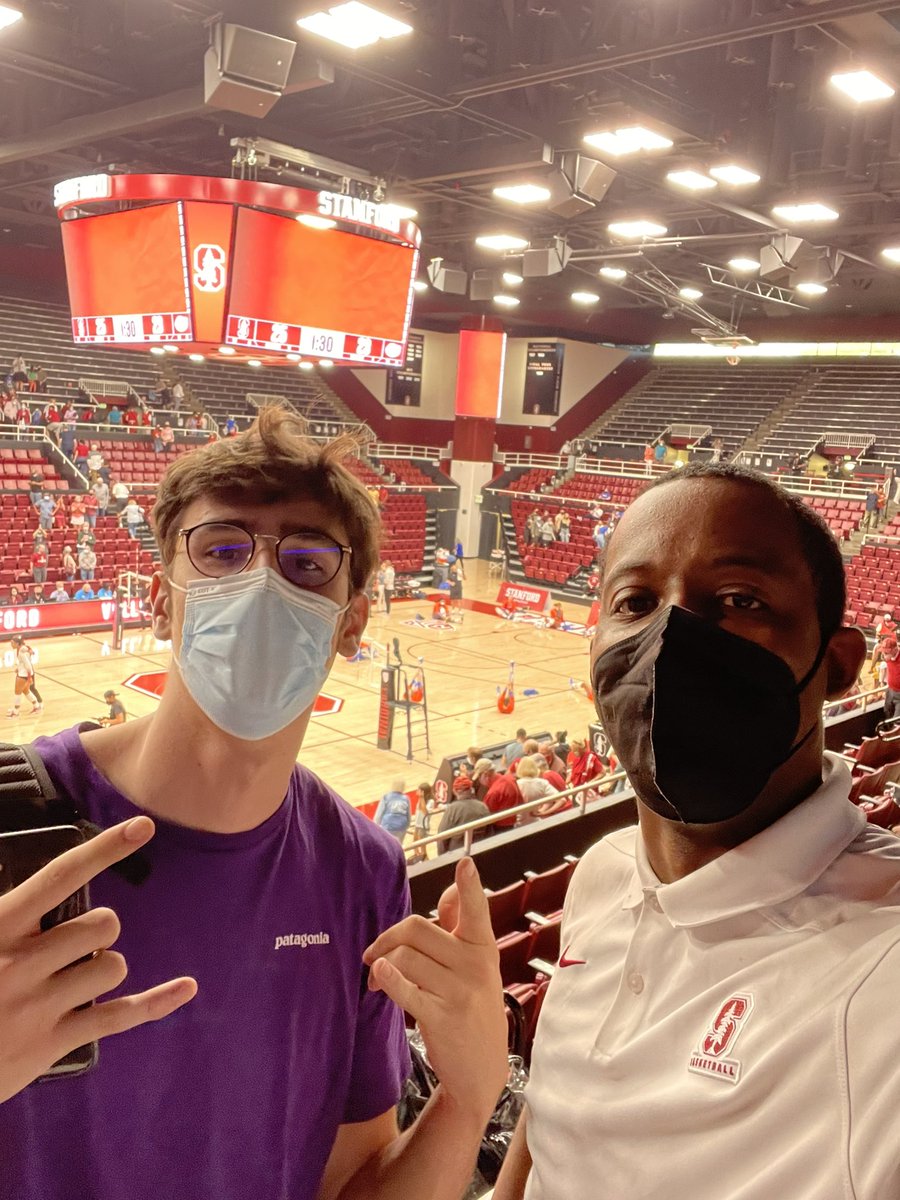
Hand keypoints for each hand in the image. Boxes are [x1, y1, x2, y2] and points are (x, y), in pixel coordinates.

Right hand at [0, 816, 196, 1103]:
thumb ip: (6, 906)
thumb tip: (34, 886)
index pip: (62, 875)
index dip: (106, 848)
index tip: (144, 827)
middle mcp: (22, 964)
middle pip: (102, 925)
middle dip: (99, 930)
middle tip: (70, 948)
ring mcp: (40, 1006)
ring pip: (113, 966)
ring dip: (103, 967)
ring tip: (71, 980)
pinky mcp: (52, 1044)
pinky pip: (121, 1017)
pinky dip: (158, 1003)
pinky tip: (186, 987)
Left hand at [363, 858, 507, 1125]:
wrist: (481, 1072)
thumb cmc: (473, 1009)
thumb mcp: (477, 967)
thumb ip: (462, 926)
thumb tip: (449, 889)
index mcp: (483, 948)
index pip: (477, 910)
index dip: (469, 887)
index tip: (466, 863)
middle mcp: (475, 965)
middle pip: (418, 929)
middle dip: (387, 937)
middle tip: (374, 953)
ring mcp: (460, 992)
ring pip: (405, 958)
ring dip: (381, 964)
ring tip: (376, 979)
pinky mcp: (442, 1017)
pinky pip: (404, 988)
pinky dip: (386, 979)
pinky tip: (377, 981)